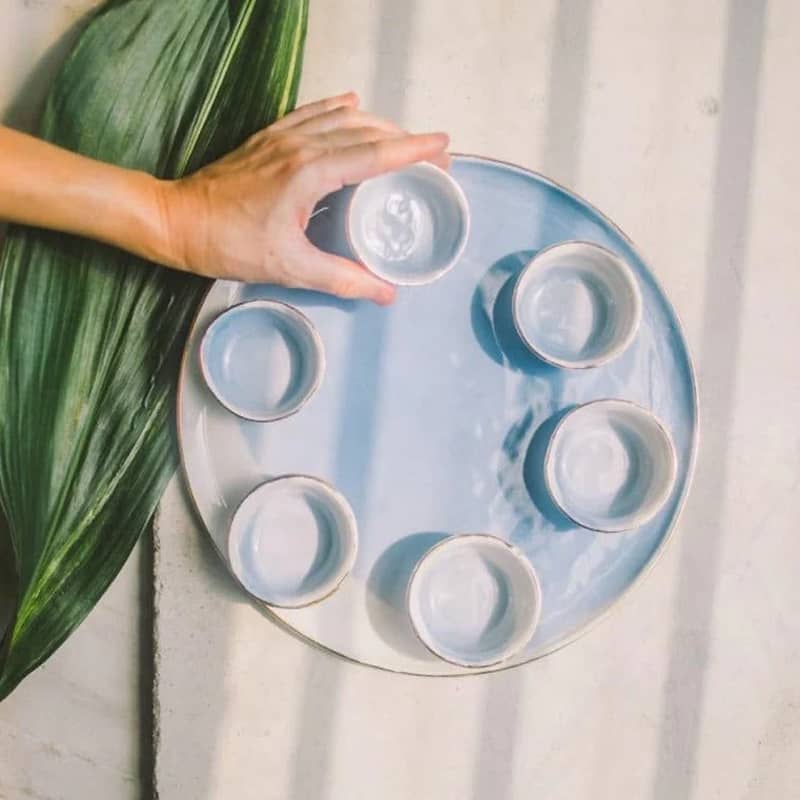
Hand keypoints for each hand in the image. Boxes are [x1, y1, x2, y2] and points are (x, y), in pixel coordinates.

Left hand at [157, 92, 449, 304]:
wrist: (177, 221)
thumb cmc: (230, 244)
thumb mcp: (290, 267)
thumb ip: (342, 278)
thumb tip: (385, 294)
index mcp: (309, 173)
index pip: (373, 154)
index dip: (412, 151)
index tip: (443, 147)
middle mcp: (300, 146)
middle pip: (364, 131)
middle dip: (403, 139)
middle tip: (432, 156)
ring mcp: (282, 137)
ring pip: (341, 118)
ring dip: (377, 124)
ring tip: (403, 137)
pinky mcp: (268, 138)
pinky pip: (311, 113)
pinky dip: (337, 108)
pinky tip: (352, 102)